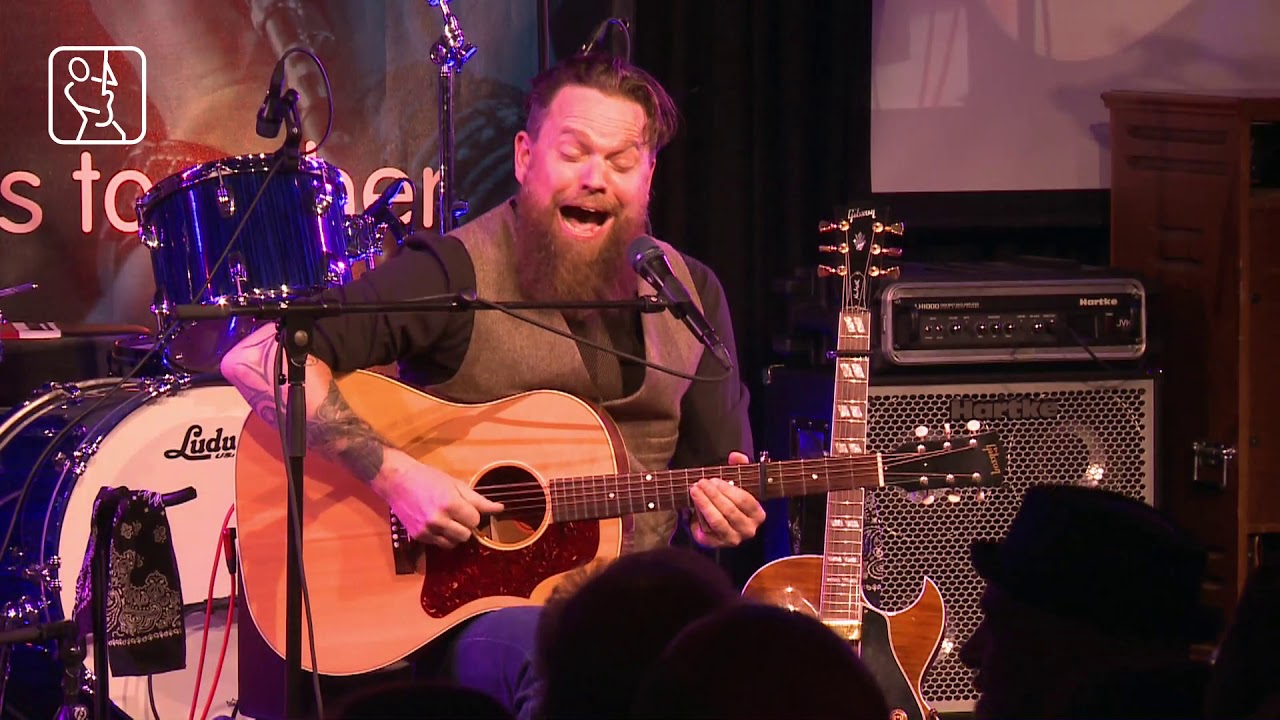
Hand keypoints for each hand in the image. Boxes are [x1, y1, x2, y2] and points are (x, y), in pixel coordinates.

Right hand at [375, 453, 503, 548]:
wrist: (397, 480)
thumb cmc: (428, 478)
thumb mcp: (455, 484)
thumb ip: (478, 499)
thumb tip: (499, 508)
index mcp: (450, 504)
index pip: (475, 520)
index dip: (473, 514)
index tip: (466, 507)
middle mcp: (438, 520)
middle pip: (466, 535)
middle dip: (466, 525)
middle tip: (457, 514)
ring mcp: (427, 530)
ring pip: (453, 544)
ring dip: (455, 534)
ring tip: (447, 519)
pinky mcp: (418, 536)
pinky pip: (439, 544)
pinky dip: (442, 537)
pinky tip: (437, 523)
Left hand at [689, 451, 766, 547]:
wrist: (718, 522)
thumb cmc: (730, 499)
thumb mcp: (738, 481)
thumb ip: (740, 465)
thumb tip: (735, 456)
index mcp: (758, 514)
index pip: (745, 500)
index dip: (728, 489)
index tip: (714, 480)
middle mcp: (749, 530)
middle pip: (730, 510)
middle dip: (713, 494)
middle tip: (701, 482)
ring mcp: (733, 539)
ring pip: (717, 520)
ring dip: (704, 503)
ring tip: (694, 490)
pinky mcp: (717, 544)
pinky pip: (707, 529)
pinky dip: (700, 515)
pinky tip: (693, 503)